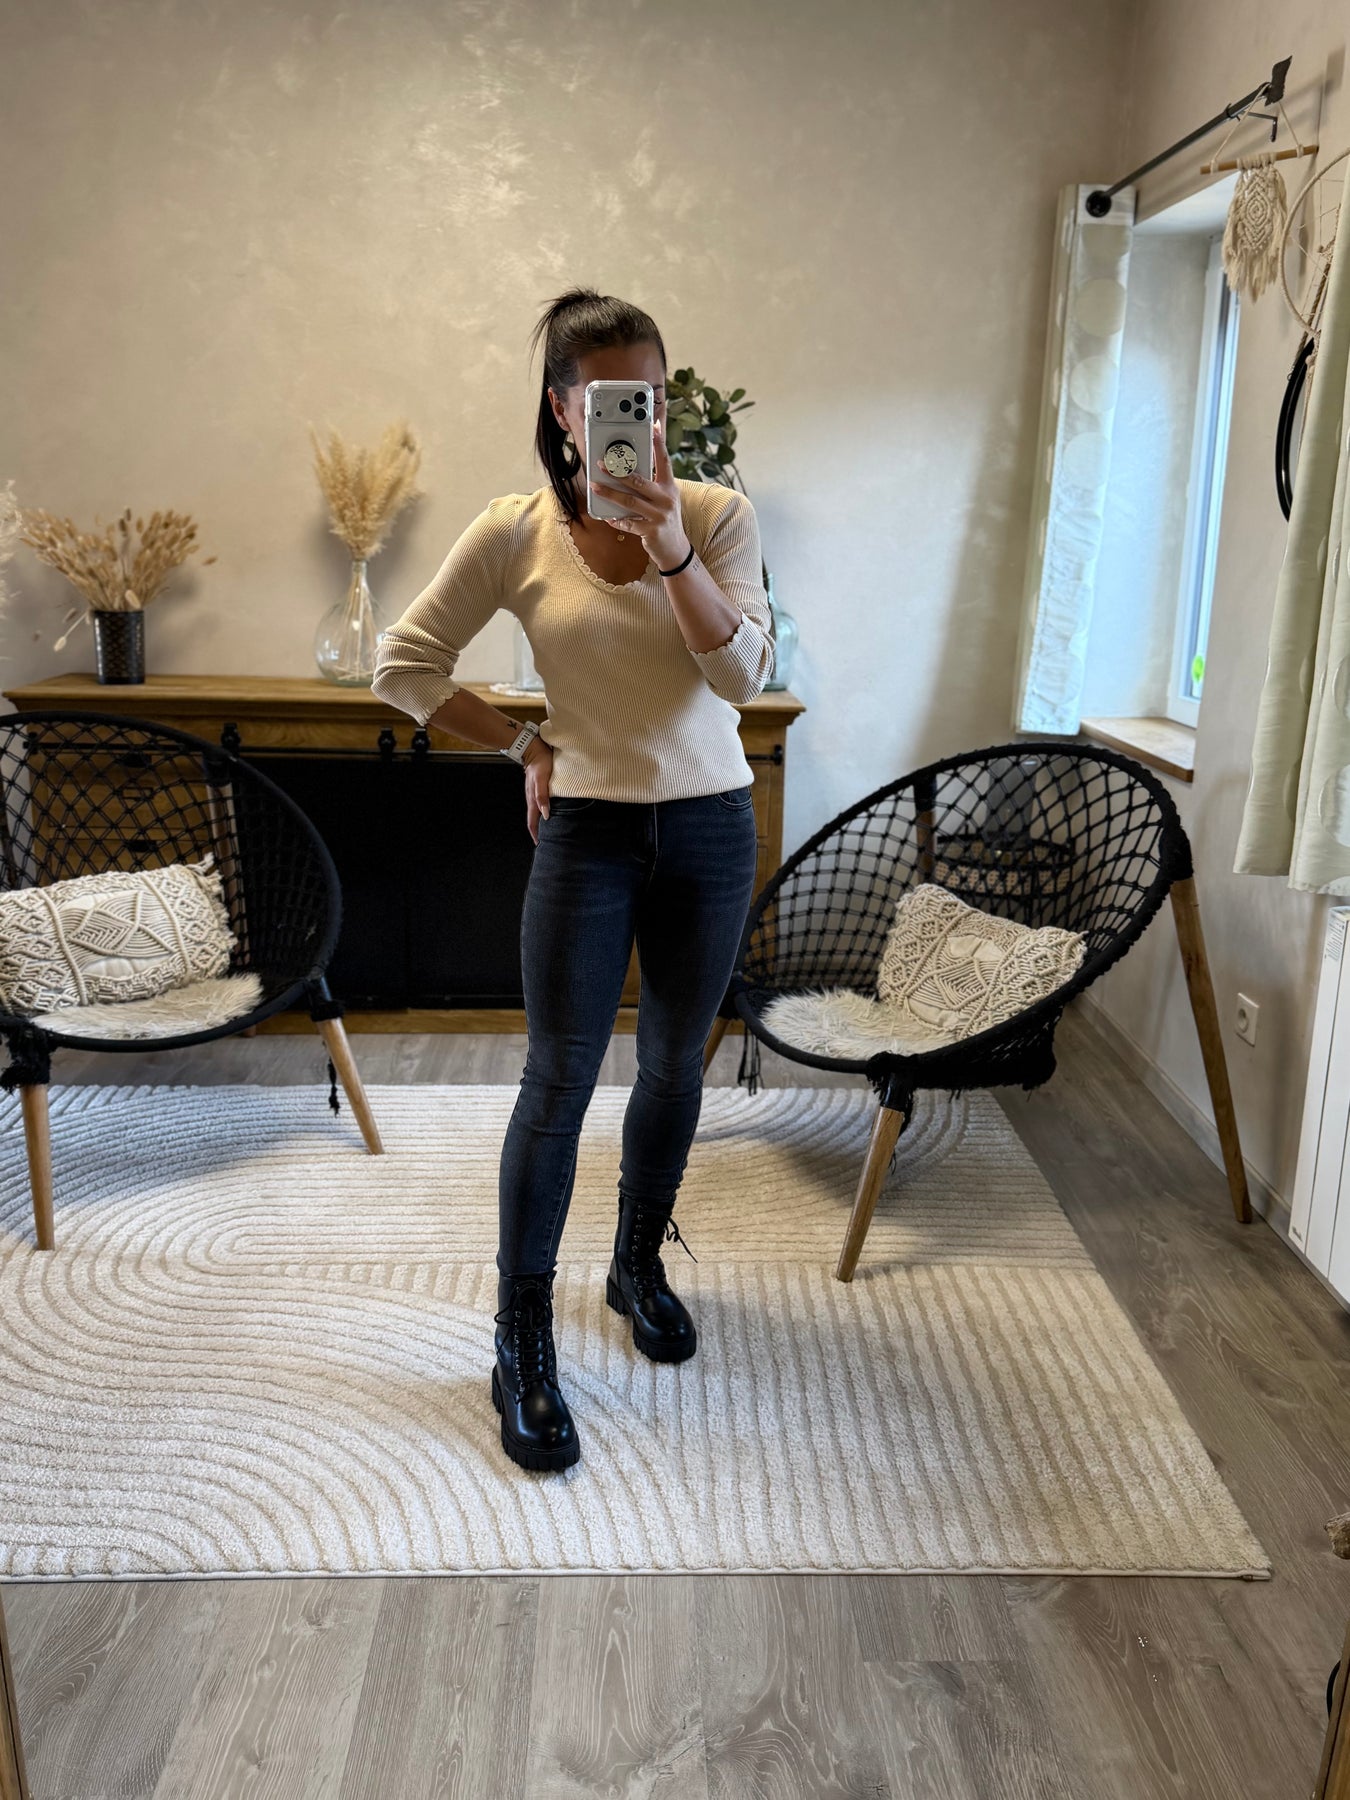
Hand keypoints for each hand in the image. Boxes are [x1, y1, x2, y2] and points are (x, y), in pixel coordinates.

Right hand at [523, 737, 553, 844]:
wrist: (534, 748)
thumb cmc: (541, 762)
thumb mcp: (542, 779)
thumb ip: (543, 796)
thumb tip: (545, 814)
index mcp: (532, 799)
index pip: (532, 821)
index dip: (535, 833)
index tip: (539, 844)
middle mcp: (531, 798)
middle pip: (532, 819)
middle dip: (536, 831)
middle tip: (543, 841)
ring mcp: (532, 793)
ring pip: (534, 812)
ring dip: (538, 823)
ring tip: (545, 831)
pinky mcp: (536, 788)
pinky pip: (537, 804)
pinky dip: (540, 812)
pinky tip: (546, 813)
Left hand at [588, 416, 688, 570]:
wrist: (675, 549)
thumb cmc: (665, 519)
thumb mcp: (664, 499)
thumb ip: (652, 485)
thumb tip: (628, 469)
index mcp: (670, 487)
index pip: (664, 461)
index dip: (658, 443)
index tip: (652, 426)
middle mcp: (666, 499)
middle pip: (639, 481)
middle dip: (618, 472)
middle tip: (601, 464)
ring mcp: (659, 515)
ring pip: (629, 501)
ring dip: (609, 493)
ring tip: (595, 487)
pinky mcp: (650, 530)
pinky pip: (627, 522)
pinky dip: (616, 519)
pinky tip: (608, 517)